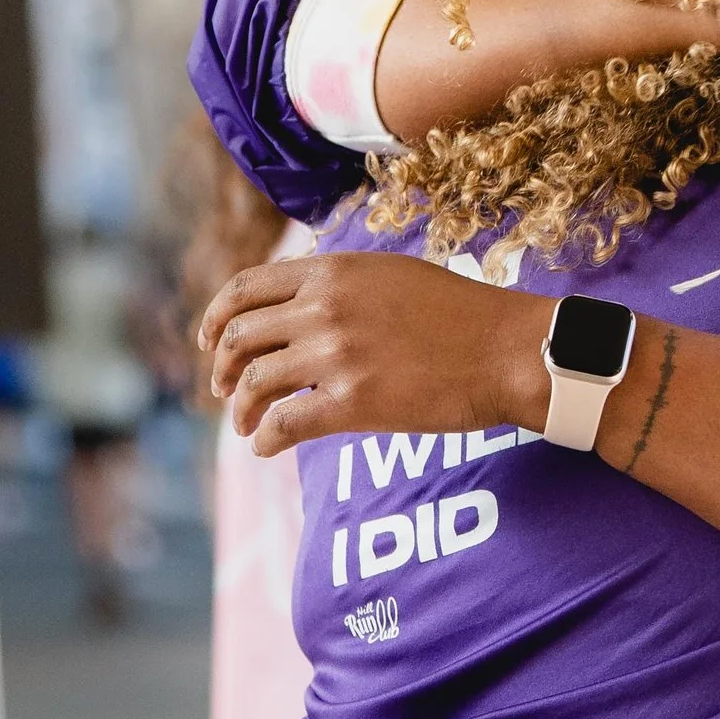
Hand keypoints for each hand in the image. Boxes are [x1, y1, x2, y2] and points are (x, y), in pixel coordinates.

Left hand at [199, 252, 551, 460]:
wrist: (509, 351)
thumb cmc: (463, 316)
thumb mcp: (392, 275)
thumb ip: (342, 284)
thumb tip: (300, 302)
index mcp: (334, 271)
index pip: (247, 288)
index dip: (216, 317)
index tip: (210, 343)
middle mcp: (326, 308)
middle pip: (241, 337)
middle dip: (223, 369)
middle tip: (227, 391)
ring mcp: (337, 355)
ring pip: (255, 383)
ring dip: (241, 409)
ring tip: (247, 425)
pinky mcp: (354, 403)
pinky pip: (284, 424)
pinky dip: (265, 439)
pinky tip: (267, 447)